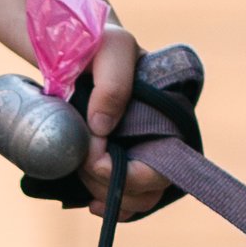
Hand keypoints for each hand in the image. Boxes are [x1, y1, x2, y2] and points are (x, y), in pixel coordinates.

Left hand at [75, 25, 175, 218]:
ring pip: (137, 200)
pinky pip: (123, 199)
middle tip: (81, 163)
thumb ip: (113, 82)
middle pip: (150, 189)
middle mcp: (159, 139)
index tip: (95, 157)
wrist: (76, 46)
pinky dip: (108, 205)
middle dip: (113, 187)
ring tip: (80, 174)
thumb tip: (102, 128)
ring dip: (106, 197)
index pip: (166, 165)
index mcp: (168, 116)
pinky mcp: (116, 160)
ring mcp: (138, 153)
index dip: (132, 175)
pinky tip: (90, 201)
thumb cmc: (101, 41)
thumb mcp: (111, 48)